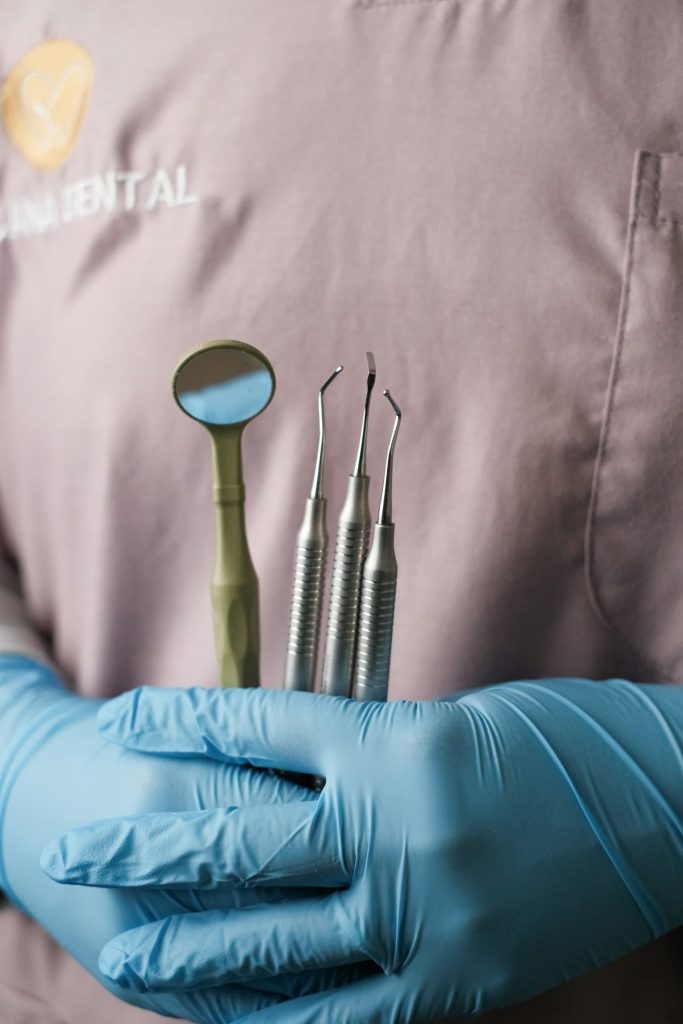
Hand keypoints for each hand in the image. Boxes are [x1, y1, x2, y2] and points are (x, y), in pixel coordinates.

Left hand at [44, 679, 682, 1021]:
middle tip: (73, 849)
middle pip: (242, 836)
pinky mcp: (455, 980)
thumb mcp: (449, 727)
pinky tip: (230, 1020)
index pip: (257, 725)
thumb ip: (367, 757)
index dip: (182, 723)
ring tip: (127, 954)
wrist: (659, 802)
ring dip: (191, 950)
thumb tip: (289, 780)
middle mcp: (395, 828)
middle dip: (147, 845)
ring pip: (276, 939)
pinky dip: (280, 1017)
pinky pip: (345, 1010)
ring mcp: (421, 913)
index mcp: (395, 743)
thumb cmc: (556, 742)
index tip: (123, 722)